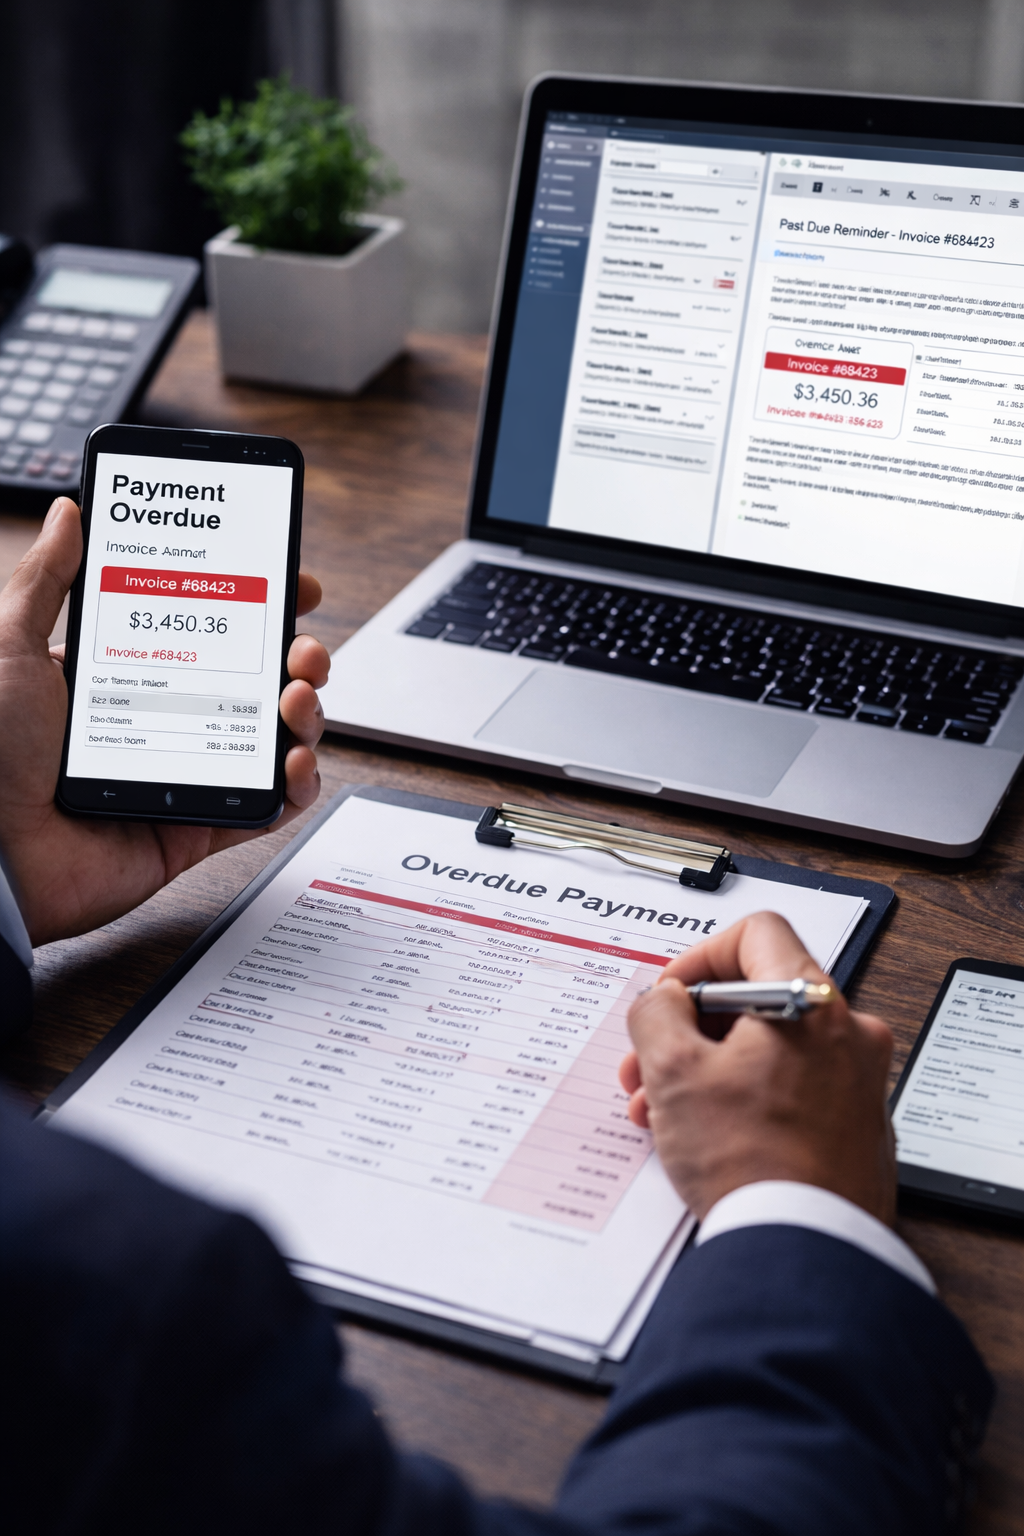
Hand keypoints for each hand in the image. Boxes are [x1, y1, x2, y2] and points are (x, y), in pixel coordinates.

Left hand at [0, 496, 330, 945]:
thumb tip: (71, 512)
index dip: (260, 605)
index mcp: (128, 674)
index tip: (291, 583)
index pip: (210, 632)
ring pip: (272, 739)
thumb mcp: (9, 647)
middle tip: (303, 648)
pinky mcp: (198, 827)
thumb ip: (46, 579)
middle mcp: (166, 721)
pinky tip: (293, 761)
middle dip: (298, 657)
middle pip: (257, 682)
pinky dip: (296, 785)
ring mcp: (187, 774)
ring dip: (305, 713)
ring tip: (296, 698)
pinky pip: (267, 807)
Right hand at [618, 912, 895, 1224]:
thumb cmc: (750, 1163)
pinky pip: (793, 1089)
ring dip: (708, 1068)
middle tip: (650, 1061)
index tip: (672, 994)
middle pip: (759, 998)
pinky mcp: (856, 1128)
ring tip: (664, 1109)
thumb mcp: (673, 1072)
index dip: (701, 957)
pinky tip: (705, 1135)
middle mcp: (849, 1035)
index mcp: (812, 1004)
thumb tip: (664, 999)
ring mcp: (858, 1084)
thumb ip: (657, 1013)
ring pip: (770, 1049)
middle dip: (691, 1028)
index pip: (757, 934)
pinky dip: (745, 1098)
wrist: (803, 1249)